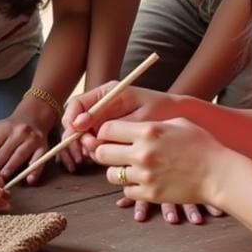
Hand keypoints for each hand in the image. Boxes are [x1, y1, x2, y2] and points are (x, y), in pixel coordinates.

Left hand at [0, 119, 48, 184]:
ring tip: (2, 184)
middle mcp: (16, 134)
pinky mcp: (43, 147)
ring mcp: (30, 140)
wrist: (34, 116)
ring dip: (10, 171)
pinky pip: (39, 160)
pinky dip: (34, 171)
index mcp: (2, 130)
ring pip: (18, 158)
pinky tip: (29, 181)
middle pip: (3, 155)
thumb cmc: (8, 126)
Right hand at [61, 83, 178, 153]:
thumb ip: (111, 123)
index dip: (71, 119)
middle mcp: (103, 104)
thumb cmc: (163, 112)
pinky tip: (96, 159)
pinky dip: (92, 150)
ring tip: (89, 158)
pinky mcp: (110, 131)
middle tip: (83, 153)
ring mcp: (105, 118)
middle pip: (75, 120)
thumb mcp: (138, 118)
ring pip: (82, 133)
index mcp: (108, 93)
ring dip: (82, 146)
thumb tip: (80, 125)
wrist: (180, 117)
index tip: (76, 134)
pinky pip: (93, 141)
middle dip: (74, 137)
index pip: (77, 103)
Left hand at [65, 87, 222, 224]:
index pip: (106, 129)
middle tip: (112, 153)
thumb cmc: (201, 145)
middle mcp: (142, 152)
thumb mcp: (176, 123)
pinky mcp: (150, 194)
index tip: (110, 136)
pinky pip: (126, 191)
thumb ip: (149, 124)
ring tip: (130, 168)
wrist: (219, 174)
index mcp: (147, 130)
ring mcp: (145, 175)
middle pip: (101, 152)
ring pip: (111, 174)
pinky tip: (143, 181)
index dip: (104, 132)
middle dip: (103, 151)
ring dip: (117, 171)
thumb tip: (127, 126)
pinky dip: (131, 187)